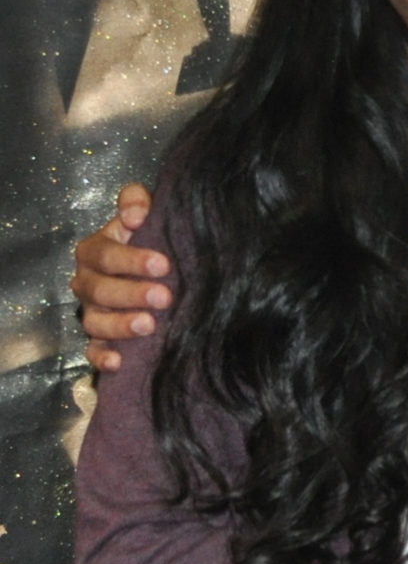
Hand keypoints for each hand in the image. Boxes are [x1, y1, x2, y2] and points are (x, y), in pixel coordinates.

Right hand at [72, 184, 171, 369]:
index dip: (131, 260)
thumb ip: (136, 201)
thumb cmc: (148, 238)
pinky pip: (92, 351)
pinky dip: (102, 358)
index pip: (105, 255)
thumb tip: (135, 214)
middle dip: (132, 294)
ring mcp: (91, 312)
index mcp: (94, 251)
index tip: (162, 264)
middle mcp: (87, 282)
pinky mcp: (98, 338)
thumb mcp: (143, 212)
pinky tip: (119, 362)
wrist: (157, 266)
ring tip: (148, 326)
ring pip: (95, 322)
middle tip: (164, 297)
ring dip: (120, 326)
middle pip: (101, 290)